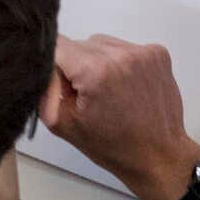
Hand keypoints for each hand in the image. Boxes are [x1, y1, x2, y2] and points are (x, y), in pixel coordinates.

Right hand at [40, 34, 199, 199]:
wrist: (158, 156)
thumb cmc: (112, 147)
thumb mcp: (64, 125)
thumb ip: (44, 91)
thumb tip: (40, 67)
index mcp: (95, 71)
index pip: (58, 45)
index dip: (54, 65)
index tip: (60, 85)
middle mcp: (120, 54)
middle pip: (80, 44)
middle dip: (76, 66)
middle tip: (86, 96)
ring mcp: (142, 52)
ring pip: (102, 44)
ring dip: (98, 62)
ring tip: (108, 92)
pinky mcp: (158, 53)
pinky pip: (124, 47)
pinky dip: (119, 62)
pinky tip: (126, 87)